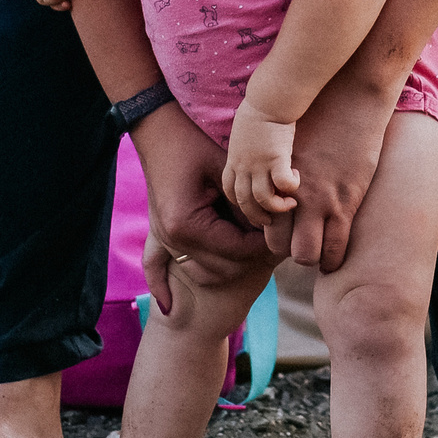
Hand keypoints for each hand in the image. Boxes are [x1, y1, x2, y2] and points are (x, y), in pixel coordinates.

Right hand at [128, 101, 271, 312]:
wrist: (158, 129)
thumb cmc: (195, 143)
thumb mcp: (228, 170)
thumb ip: (249, 200)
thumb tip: (276, 222)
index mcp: (188, 224)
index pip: (236, 250)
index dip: (263, 245)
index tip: (283, 234)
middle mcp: (171, 237)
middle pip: (221, 268)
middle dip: (250, 258)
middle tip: (275, 244)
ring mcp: (161, 236)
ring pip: (201, 271)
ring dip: (228, 265)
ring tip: (254, 249)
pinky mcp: (158, 232)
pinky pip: (155, 268)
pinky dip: (161, 287)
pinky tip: (169, 307)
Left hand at [221, 114, 300, 224]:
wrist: (269, 98)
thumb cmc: (261, 109)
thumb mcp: (245, 132)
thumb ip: (248, 147)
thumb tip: (258, 154)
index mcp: (234, 159)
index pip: (230, 190)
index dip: (240, 203)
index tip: (253, 207)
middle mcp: (243, 165)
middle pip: (244, 201)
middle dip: (256, 215)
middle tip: (270, 220)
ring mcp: (258, 163)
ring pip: (262, 199)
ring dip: (276, 207)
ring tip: (289, 205)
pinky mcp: (276, 158)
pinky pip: (283, 184)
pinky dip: (291, 187)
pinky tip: (298, 179)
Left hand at [281, 68, 402, 270]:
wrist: (349, 96)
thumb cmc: (318, 109)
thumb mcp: (285, 135)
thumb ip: (276, 158)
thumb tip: (273, 168)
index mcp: (271, 177)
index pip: (258, 220)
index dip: (270, 231)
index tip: (283, 231)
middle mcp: (291, 194)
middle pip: (277, 244)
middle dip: (287, 250)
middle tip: (299, 245)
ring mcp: (319, 202)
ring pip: (305, 253)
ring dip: (312, 257)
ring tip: (320, 255)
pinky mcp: (346, 203)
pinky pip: (336, 246)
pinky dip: (334, 257)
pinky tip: (337, 256)